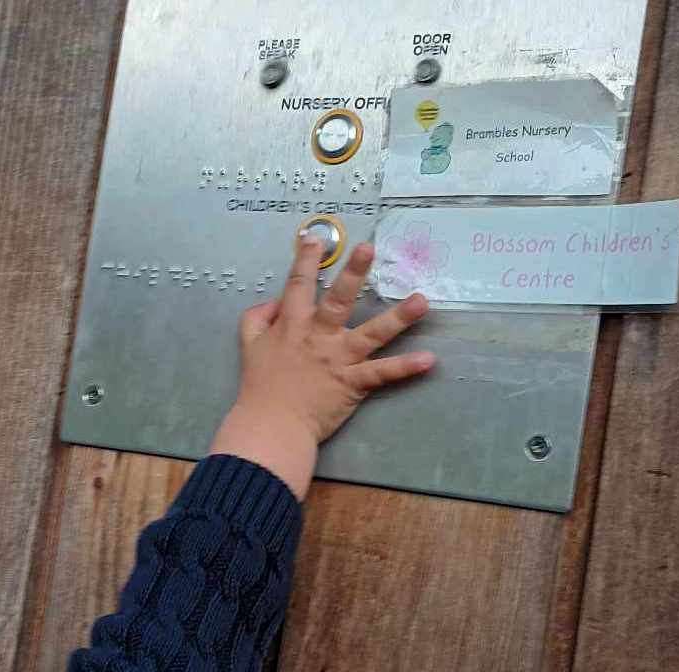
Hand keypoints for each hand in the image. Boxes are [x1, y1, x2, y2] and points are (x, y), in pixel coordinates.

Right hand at [210, 237, 433, 498]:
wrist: (271, 426)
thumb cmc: (260, 387)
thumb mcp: (249, 346)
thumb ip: (257, 318)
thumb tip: (272, 302)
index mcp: (293, 326)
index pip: (298, 286)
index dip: (305, 260)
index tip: (315, 237)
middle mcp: (319, 337)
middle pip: (338, 300)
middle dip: (353, 273)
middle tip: (369, 248)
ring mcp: (339, 359)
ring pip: (372, 333)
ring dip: (398, 317)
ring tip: (422, 300)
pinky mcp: (353, 383)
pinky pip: (382, 374)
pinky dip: (405, 368)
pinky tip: (429, 360)